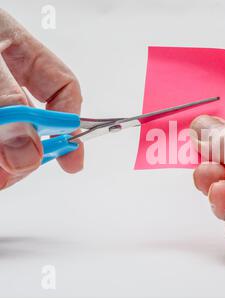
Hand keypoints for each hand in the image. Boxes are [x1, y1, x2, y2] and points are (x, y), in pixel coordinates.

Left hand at [0, 9, 82, 189]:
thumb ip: (5, 102)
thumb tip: (28, 150)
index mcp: (15, 49)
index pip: (61, 87)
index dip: (68, 123)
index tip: (68, 158)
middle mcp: (0, 77)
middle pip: (30, 122)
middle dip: (25, 153)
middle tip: (12, 173)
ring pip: (2, 139)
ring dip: (0, 163)